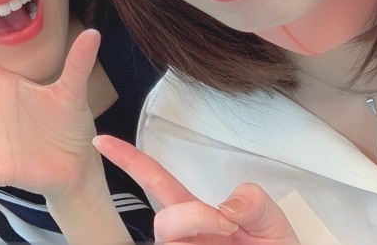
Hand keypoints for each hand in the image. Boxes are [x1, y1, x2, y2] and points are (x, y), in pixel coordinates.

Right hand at [94, 135, 297, 244]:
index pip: (158, 183)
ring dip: (197, 227)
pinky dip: (200, 244)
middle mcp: (188, 240)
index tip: (102, 141)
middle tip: (229, 224)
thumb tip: (227, 204)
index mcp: (201, 218)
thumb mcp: (273, 224)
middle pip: (162, 220)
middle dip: (190, 215)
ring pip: (167, 236)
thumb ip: (255, 202)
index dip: (130, 160)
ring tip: (230, 237)